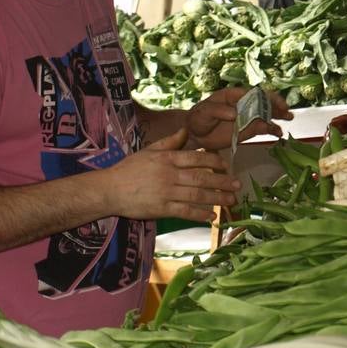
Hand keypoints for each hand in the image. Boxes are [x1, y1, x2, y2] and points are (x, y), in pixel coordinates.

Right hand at [103, 128, 240, 221]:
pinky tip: (212, 217)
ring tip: (231, 201)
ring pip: (197, 195)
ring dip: (216, 198)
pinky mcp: (161, 209)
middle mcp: (170, 174)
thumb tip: (186, 130)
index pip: (197, 158)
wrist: (109, 189)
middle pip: (202, 177)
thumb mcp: (148, 151)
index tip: (226, 166)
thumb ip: (169, 142)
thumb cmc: (129, 169)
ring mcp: (166, 193)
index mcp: (168, 158)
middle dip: (222, 182)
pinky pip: (185, 211)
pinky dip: (200, 214)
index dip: (214, 162)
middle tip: (237, 185)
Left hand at [186, 87, 292, 150]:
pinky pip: (263, 128)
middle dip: (277, 105)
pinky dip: (272, 130)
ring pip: (267, 115)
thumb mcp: (205, 111)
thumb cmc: (198, 117)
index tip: (274, 102)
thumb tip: (235, 114)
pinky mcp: (248, 130)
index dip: (266, 96)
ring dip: (278, 116)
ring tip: (289, 118)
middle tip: (286, 110)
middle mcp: (245, 105)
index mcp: (236, 95)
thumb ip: (219, 111)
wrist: (195, 133)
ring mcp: (248, 117)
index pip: (255, 93)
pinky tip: (279, 134)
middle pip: (265, 102)